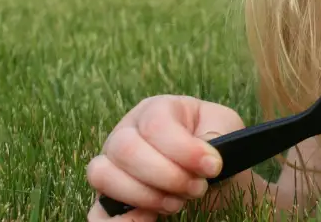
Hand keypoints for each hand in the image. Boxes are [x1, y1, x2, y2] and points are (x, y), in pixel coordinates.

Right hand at [86, 95, 266, 221]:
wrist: (214, 178)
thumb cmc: (216, 145)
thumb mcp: (224, 128)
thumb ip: (217, 131)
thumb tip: (203, 149)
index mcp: (156, 109)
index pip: (156, 124)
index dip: (184, 149)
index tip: (213, 167)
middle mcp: (126, 132)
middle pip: (126, 149)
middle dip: (167, 175)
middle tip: (197, 188)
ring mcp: (113, 165)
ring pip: (103, 175)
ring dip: (144, 195)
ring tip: (177, 203)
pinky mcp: (109, 198)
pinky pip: (96, 213)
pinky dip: (120, 220)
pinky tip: (149, 219)